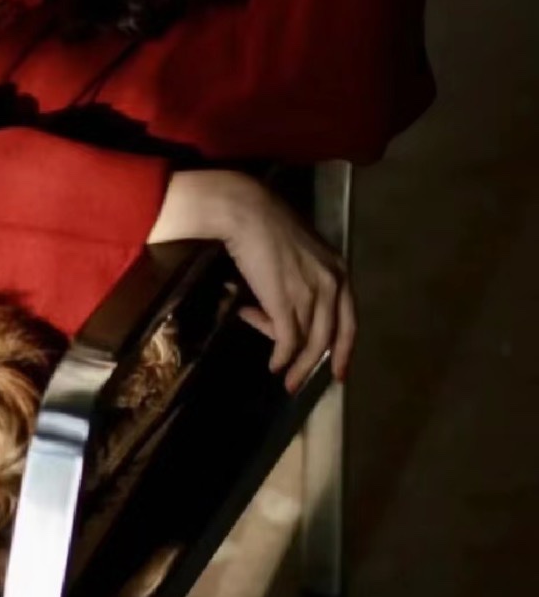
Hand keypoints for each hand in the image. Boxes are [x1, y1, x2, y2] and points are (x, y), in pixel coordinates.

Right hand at [148, 170, 355, 391]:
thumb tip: (279, 310)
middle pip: (330, 337)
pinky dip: (281, 357)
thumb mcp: (297, 254)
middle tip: (301, 384)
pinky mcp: (287, 301)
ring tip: (283, 378)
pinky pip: (288, 340)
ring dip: (295, 364)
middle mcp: (332, 284)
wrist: (246, 212)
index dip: (344, 349)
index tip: (339, 371)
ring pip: (309, 342)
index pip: (349, 320)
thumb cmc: (265, 226)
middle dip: (315, 364)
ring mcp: (311, 293)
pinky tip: (274, 365)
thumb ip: (301, 281)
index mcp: (338, 271)